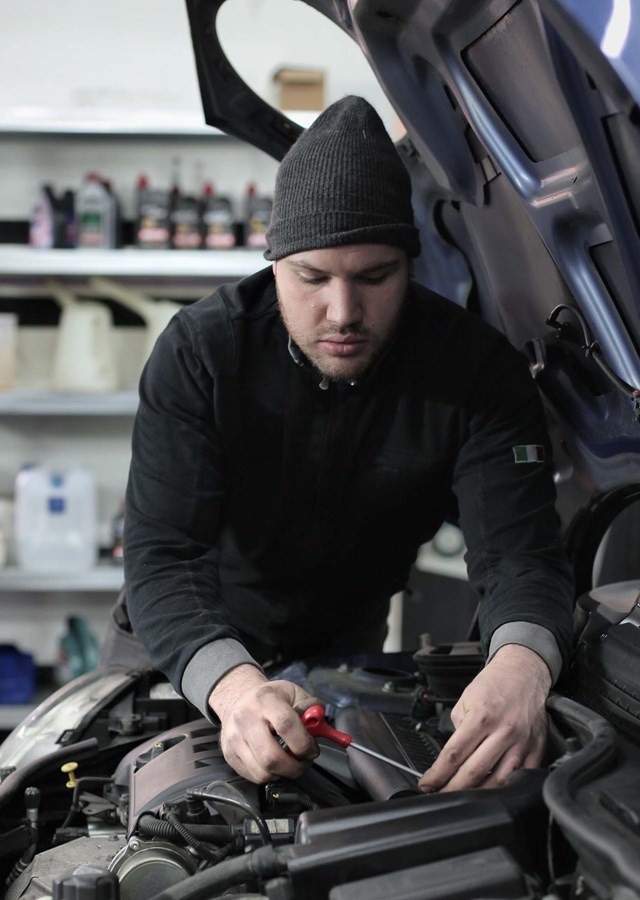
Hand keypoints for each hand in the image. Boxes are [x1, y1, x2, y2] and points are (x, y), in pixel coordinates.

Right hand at [209, 664, 319, 782]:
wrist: (239, 697)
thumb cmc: (270, 697)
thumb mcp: (294, 693)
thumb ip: (311, 708)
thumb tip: (319, 727)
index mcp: (265, 699)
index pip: (286, 725)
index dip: (304, 743)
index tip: (312, 749)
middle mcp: (246, 718)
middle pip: (272, 757)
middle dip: (295, 768)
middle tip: (304, 762)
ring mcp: (234, 738)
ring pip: (262, 773)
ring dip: (283, 773)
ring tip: (289, 762)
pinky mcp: (229, 754)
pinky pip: (253, 777)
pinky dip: (269, 774)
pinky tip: (274, 761)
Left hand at [418, 644, 551, 792]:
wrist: (523, 672)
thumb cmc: (494, 684)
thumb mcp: (466, 700)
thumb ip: (459, 729)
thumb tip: (453, 757)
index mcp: (482, 717)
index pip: (454, 754)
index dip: (438, 774)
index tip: (427, 784)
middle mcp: (503, 731)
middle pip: (474, 772)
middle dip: (452, 789)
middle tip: (440, 796)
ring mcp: (522, 743)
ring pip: (499, 781)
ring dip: (478, 796)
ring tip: (464, 800)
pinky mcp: (537, 749)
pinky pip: (522, 777)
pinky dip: (507, 789)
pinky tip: (493, 793)